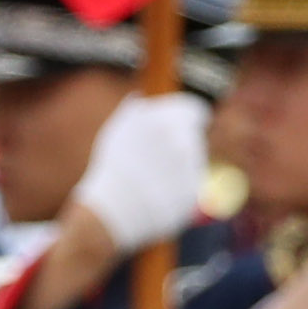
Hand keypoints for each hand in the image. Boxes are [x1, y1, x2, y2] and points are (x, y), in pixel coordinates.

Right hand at [69, 93, 214, 257]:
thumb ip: (135, 110)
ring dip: (176, 165)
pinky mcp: (194, 194)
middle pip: (192, 137)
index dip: (187, 118)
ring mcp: (192, 170)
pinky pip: (189, 185)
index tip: (182, 124)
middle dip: (177, 143)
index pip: (197, 111)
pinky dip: (176, 188)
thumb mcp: (117, 131)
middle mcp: (186, 142)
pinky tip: (154, 194)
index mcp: (169, 121)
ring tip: (148, 178)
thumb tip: (141, 96)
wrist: (110, 212)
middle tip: (152, 157)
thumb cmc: (111, 168)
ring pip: (193, 161)